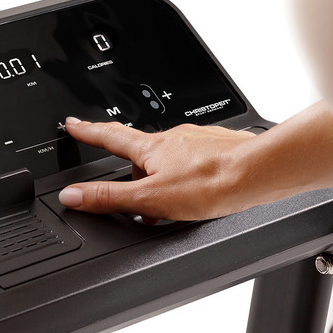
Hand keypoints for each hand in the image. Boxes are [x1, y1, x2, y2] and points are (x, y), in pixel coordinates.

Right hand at [58, 117, 256, 222]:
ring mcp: (196, 141)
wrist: (259, 173)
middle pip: (140, 153)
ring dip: (162, 179)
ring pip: (168, 160)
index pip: (109, 136)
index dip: (87, 132)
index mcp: (150, 147)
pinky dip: (187, 178)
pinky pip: (193, 162)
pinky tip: (197, 194)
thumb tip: (73, 196)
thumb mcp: (150, 198)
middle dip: (133, 174)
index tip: (73, 125)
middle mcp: (172, 138)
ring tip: (170, 208)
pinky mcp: (218, 149)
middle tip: (134, 199)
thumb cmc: (211, 183)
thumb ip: (110, 198)